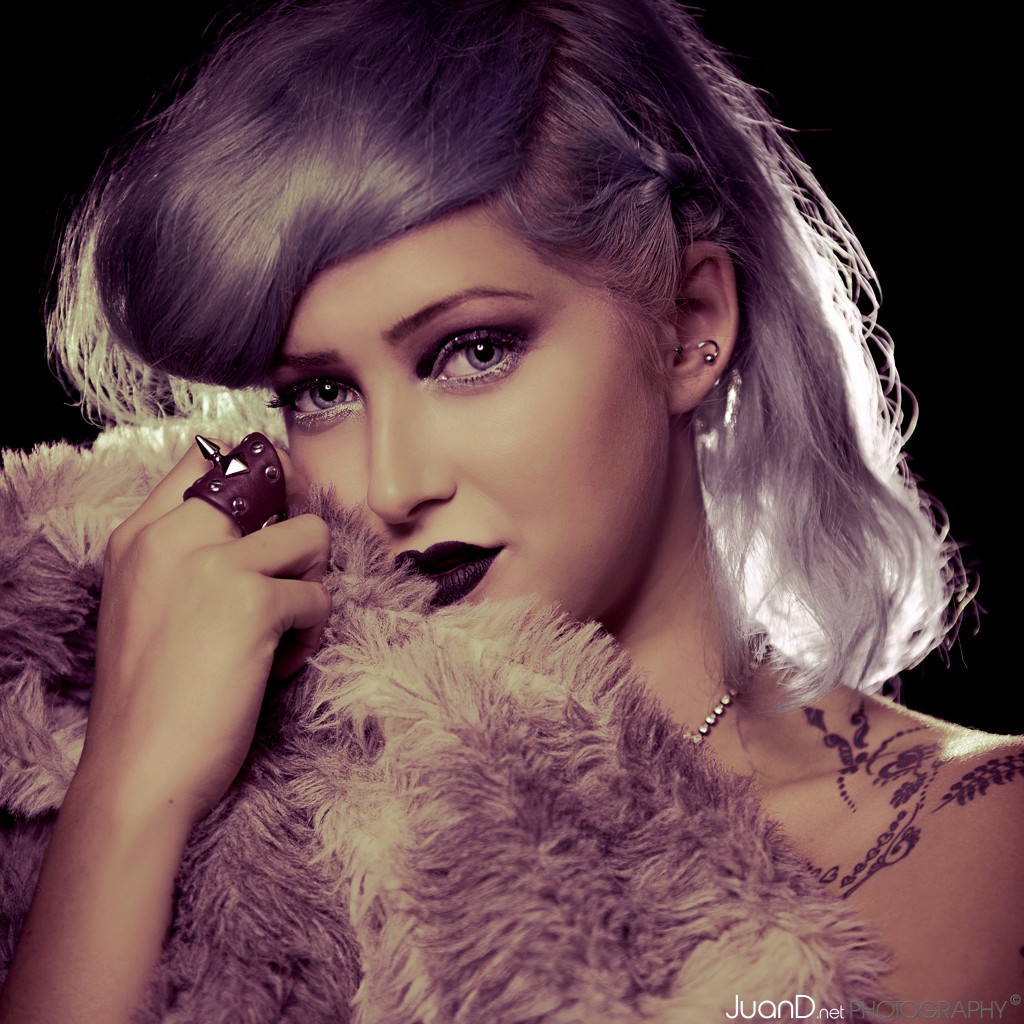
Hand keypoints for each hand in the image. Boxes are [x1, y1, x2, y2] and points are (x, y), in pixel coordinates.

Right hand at [79, 437, 331, 827]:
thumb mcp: (146, 604)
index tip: (274, 510)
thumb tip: (263, 528)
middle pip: (271, 483)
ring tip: (280, 632)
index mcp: (140, 536)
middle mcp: (173, 537)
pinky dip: (309, 637)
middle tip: (290, 577)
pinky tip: (273, 668)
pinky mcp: (253, 601)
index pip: (207, 459)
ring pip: (312, 536)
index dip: (258, 475)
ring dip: (310, 585)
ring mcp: (213, 564)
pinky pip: (319, 597)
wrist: (139, 768)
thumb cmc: (151, 696)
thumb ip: (186, 558)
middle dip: (294, 533)